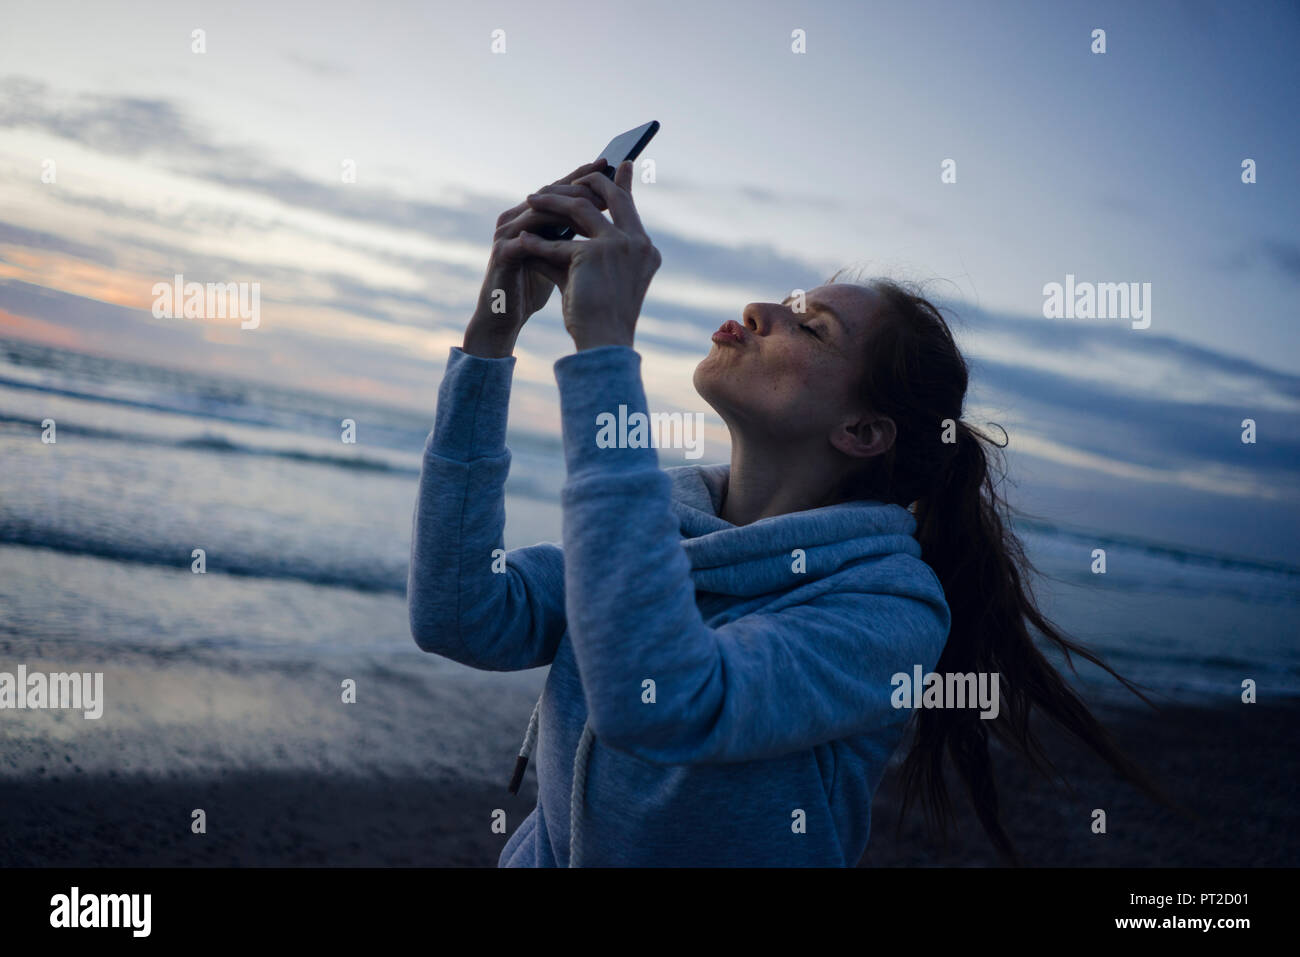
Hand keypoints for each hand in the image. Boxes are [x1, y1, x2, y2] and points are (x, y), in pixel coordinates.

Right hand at [466, 158, 610, 352]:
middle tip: (606, 186)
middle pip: (550, 193)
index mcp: (529, 214)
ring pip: (538, 212)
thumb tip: (608, 218)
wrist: (505, 316)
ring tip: (594, 209)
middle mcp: (515, 217)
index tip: (610, 164)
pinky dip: (549, 239)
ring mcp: (505, 234)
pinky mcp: (501, 254)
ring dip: (567, 209)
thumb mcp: (561, 255)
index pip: (559, 188)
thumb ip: (576, 234)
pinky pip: (526, 241)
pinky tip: (573, 241)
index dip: (583, 175)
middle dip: (579, 188)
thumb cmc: (533, 285)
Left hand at [504, 160, 660, 350]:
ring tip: (531, 199)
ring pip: (580, 208)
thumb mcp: (593, 278)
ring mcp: (619, 246)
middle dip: (584, 182)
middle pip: (611, 195)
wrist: (604, 343)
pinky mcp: (595, 254)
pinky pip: (559, 243)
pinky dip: (538, 245)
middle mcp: (638, 243)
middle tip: (563, 180)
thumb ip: (578, 251)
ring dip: (553, 201)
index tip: (615, 164)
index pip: (630, 207)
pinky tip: (520, 243)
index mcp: (645, 249)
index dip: (619, 184)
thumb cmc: (601, 318)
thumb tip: (545, 233)